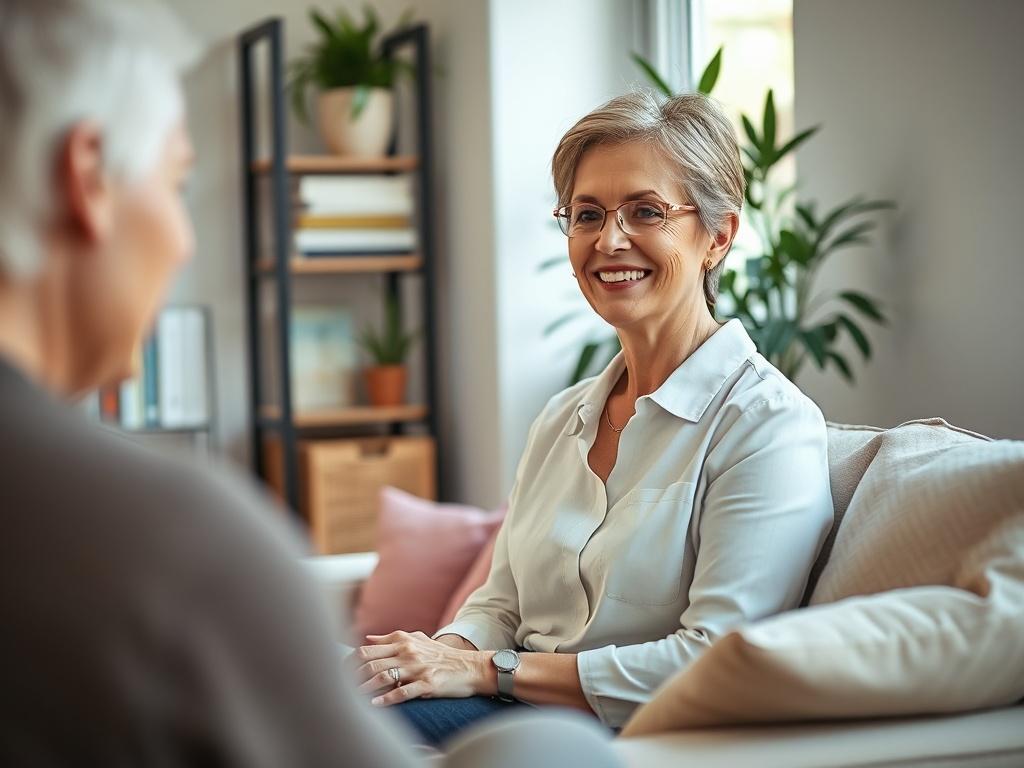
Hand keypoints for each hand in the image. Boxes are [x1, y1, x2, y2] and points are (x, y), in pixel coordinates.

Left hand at [352, 630, 494, 706]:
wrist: (470, 667)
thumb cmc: (441, 655)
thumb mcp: (417, 640)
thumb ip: (391, 639)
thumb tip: (367, 639)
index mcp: (403, 640)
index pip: (368, 649)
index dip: (350, 661)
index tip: (339, 672)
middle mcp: (409, 651)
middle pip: (371, 663)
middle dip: (352, 676)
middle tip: (340, 686)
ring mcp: (418, 668)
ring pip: (383, 677)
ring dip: (364, 689)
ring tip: (353, 697)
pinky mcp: (427, 684)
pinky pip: (402, 692)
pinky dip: (386, 699)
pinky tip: (375, 705)